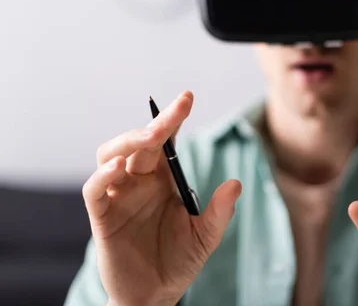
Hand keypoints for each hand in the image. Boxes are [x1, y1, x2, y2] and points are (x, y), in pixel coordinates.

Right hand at [83, 91, 241, 305]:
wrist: (156, 295)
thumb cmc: (179, 261)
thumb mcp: (207, 236)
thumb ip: (220, 211)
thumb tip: (236, 183)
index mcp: (164, 179)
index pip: (166, 142)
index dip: (173, 119)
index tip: (187, 98)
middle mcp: (139, 182)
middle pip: (138, 142)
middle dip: (153, 126)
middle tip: (168, 119)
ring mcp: (119, 197)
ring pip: (109, 155)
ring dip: (126, 142)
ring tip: (147, 137)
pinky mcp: (102, 217)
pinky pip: (94, 190)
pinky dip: (102, 176)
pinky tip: (118, 167)